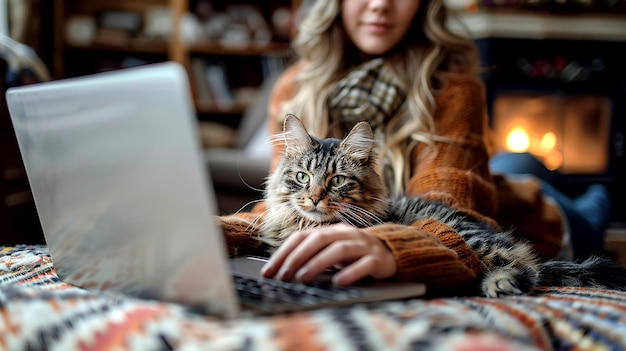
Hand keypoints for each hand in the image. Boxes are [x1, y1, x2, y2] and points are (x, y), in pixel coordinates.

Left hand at [260, 223, 396, 285]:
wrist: (391, 253)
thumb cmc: (353, 255)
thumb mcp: (331, 252)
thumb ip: (312, 257)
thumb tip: (282, 272)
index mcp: (331, 231)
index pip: (302, 237)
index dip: (284, 253)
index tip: (269, 271)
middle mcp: (346, 234)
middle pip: (319, 240)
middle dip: (297, 257)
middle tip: (283, 276)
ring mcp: (363, 246)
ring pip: (339, 250)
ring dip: (318, 263)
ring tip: (303, 278)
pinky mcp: (378, 260)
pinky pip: (364, 265)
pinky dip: (350, 273)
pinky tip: (338, 282)